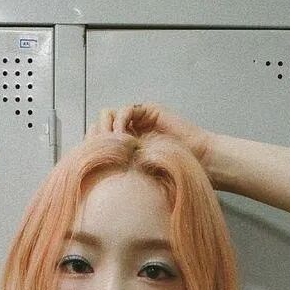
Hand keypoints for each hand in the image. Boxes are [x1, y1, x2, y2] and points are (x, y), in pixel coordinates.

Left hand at [87, 102, 214, 177]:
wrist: (198, 160)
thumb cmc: (171, 174)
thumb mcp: (137, 177)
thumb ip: (119, 172)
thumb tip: (93, 180)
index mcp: (122, 150)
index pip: (97, 141)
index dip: (91, 147)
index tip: (92, 160)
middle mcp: (128, 133)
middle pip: (99, 126)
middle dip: (97, 137)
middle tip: (101, 151)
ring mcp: (137, 121)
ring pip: (109, 114)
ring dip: (108, 128)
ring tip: (114, 144)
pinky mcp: (147, 112)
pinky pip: (126, 109)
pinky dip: (121, 120)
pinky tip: (124, 135)